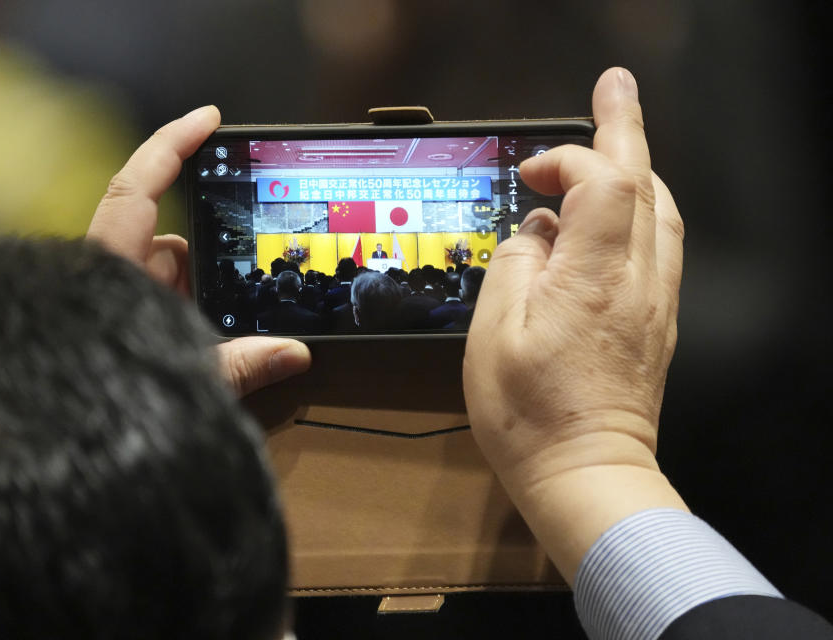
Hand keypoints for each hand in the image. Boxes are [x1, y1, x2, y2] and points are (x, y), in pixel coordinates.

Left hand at [87, 107, 310, 396]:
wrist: (54, 447)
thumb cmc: (99, 408)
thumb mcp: (182, 383)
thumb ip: (239, 367)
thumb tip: (296, 353)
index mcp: (110, 272)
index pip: (137, 189)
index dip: (171, 145)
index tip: (208, 119)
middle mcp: (111, 277)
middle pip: (168, 243)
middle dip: (213, 265)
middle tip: (246, 295)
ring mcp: (114, 301)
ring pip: (168, 278)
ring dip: (202, 300)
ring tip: (226, 340)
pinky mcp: (117, 322)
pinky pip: (162, 304)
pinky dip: (188, 317)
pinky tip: (212, 349)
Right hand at [463, 67, 686, 582]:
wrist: (586, 475)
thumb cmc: (532, 417)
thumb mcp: (492, 337)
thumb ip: (512, 267)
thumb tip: (533, 233)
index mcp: (593, 279)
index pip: (605, 181)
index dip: (573, 156)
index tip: (535, 171)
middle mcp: (637, 282)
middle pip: (645, 183)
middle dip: (625, 130)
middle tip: (612, 89)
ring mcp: (654, 301)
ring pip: (661, 210)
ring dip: (636, 168)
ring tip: (611, 144)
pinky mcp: (656, 320)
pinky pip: (659, 244)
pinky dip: (639, 209)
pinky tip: (615, 213)